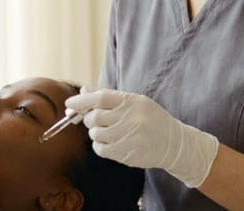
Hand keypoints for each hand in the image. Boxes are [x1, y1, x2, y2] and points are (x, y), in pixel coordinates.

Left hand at [66, 89, 218, 187]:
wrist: (173, 143)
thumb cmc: (151, 120)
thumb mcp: (135, 102)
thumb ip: (109, 96)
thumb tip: (83, 91)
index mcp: (132, 101)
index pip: (100, 98)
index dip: (81, 100)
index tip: (69, 103)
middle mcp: (130, 118)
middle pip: (94, 117)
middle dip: (88, 118)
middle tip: (94, 120)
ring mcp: (129, 136)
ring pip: (95, 134)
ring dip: (96, 133)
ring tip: (108, 132)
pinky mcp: (127, 153)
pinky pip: (101, 149)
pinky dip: (100, 146)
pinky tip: (110, 143)